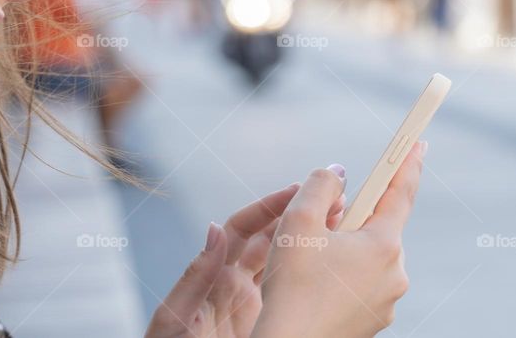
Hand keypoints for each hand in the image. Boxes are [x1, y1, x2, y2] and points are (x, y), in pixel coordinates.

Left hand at [144, 182, 345, 337]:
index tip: (295, 191)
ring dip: (308, 244)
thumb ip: (196, 276)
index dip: (268, 207)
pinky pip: (290, 296)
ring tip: (338, 225)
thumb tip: (214, 229)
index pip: (243, 229)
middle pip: (270, 241)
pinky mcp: (266, 324)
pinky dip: (310, 280)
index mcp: (213, 274)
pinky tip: (332, 272)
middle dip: (296, 218)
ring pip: (284, 265)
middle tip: (328, 201)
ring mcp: (253, 305)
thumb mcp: (177, 315)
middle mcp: (234, 284)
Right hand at [253, 141, 426, 337]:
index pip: (400, 193)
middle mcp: (394, 272)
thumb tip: (338, 173)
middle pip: (377, 227)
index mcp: (382, 244)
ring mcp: (387, 300)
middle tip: (322, 221)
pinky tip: (315, 284)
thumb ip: (321, 185)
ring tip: (309, 260)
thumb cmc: (292, 284)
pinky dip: (343, 275)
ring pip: (367, 257)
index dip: (407, 164)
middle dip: (353, 217)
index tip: (419, 143)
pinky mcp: (374, 319)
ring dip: (345, 248)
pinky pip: (362, 283)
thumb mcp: (298, 220)